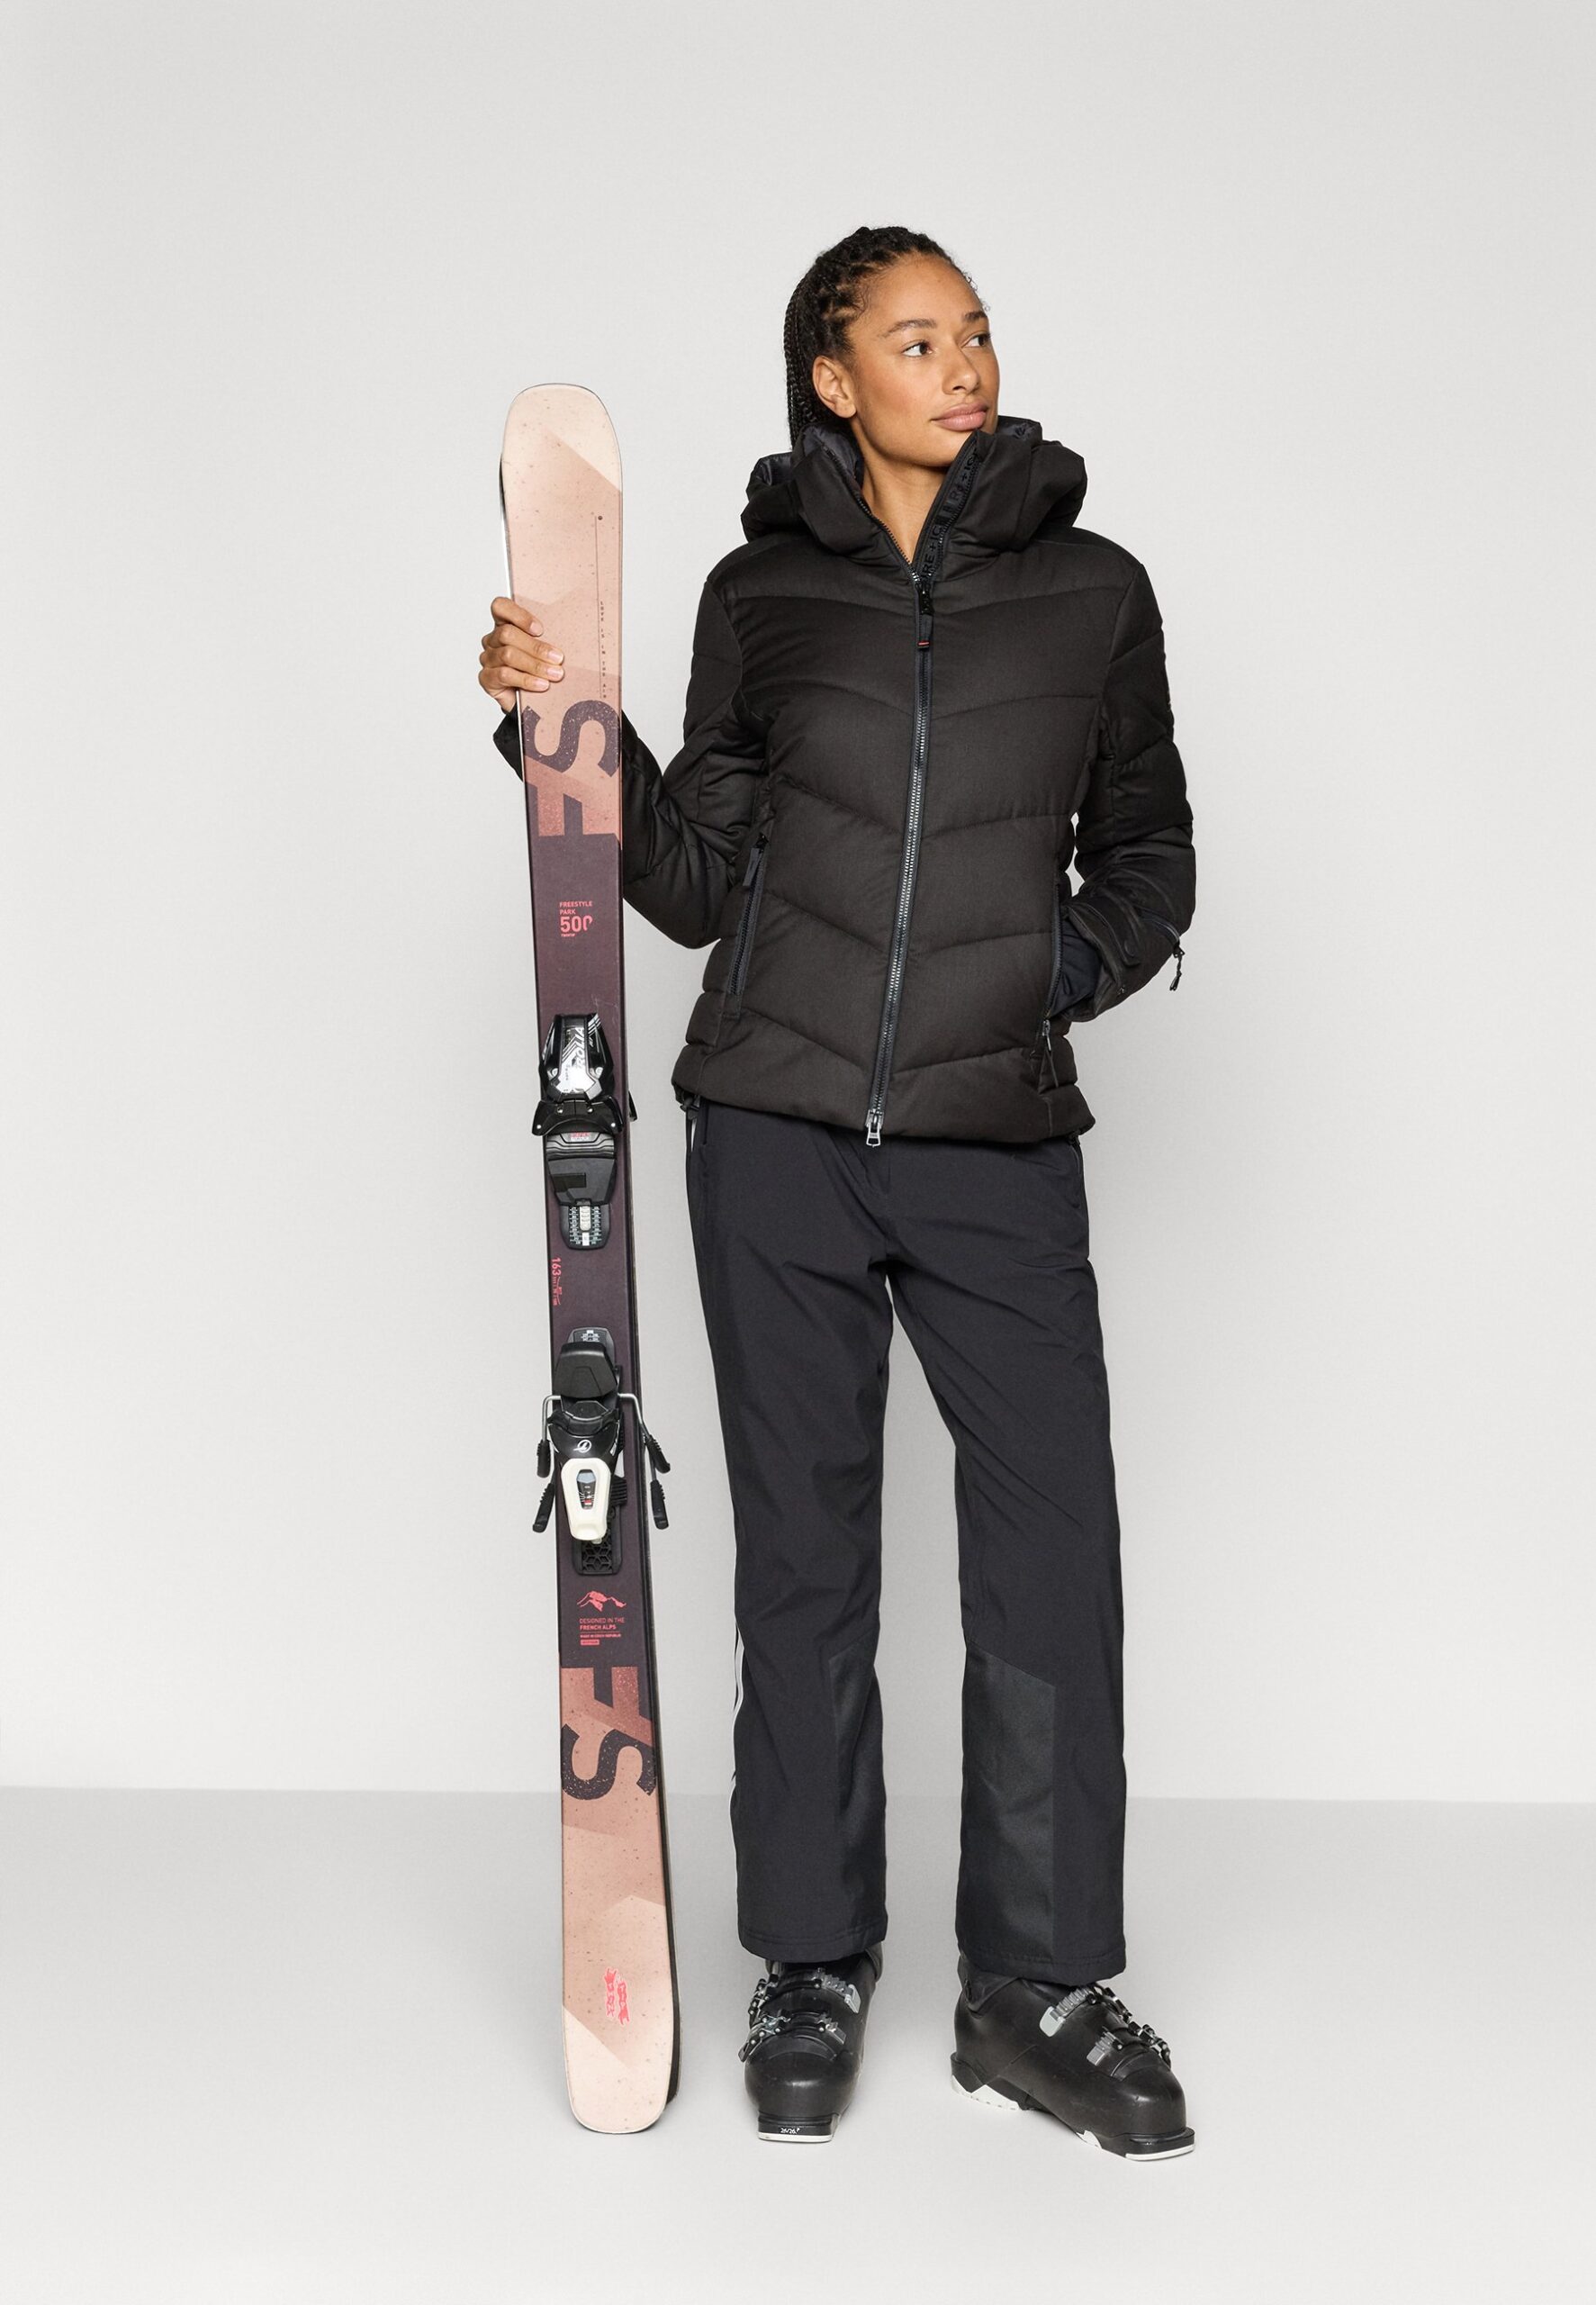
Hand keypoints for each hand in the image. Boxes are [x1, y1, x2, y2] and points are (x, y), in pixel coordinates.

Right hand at [479, 596, 564, 711]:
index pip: (501, 607)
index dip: (519, 615)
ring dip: (535, 665)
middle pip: (507, 634)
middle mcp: (493, 640)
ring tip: (555, 674)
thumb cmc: (537, 669)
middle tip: (558, 658)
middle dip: (536, 647)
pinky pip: (504, 675)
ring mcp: (488, 659)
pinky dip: (526, 679)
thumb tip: (566, 642)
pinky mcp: (487, 678)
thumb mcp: (544, 652)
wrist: (529, 700)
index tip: (540, 630)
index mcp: (504, 625)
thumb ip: (547, 641)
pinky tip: (541, 685)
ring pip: (508, 655)